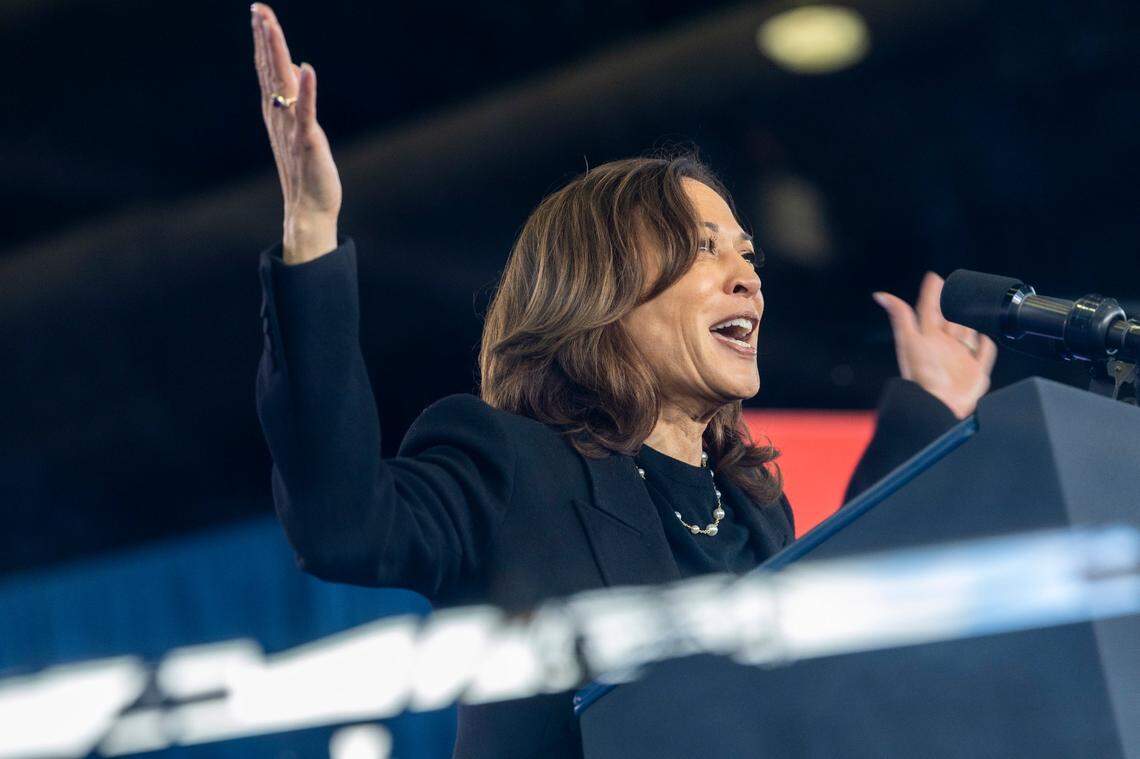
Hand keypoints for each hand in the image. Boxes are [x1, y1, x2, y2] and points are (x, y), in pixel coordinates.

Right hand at [251, 3, 341, 262]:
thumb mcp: (300, 127)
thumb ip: (296, 97)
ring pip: (282, 84)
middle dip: (264, 37)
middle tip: (258, 8)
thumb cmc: (306, 169)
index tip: (259, 11)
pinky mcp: (307, 141)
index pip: (266, 68)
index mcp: (276, 111)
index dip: (263, 39)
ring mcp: (290, 127)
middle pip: (268, 69)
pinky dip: (307, 90)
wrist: (308, 208)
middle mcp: (278, 115)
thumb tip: (297, 68)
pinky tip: (307, 68)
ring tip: (270, 25)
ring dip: (276, 54)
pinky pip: (306, 112)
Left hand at [873, 272, 997, 418]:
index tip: (934, 278)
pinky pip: (984, 353)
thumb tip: (881, 295)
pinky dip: (985, 344)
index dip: (932, 293)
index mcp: (928, 337)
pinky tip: (984, 336)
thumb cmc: (922, 375)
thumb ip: (901, 316)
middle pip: (951, 320)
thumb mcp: (909, 340)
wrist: (939, 404)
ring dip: (970, 322)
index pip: (929, 309)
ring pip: (967, 334)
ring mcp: (960, 357)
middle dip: (954, 306)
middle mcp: (944, 346)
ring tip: (973, 310)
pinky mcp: (976, 371)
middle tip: (956, 291)